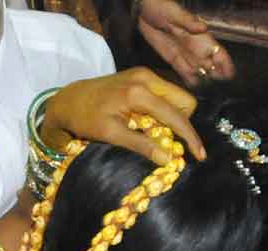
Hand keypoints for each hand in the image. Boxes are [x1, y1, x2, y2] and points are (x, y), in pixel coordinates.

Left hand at [42, 67, 204, 164]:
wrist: (68, 99)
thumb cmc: (85, 118)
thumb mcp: (111, 134)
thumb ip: (141, 145)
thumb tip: (168, 159)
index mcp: (140, 91)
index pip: (177, 114)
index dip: (190, 136)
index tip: (199, 156)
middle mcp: (146, 77)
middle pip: (184, 101)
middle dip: (183, 124)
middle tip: (168, 142)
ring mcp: (144, 74)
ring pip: (177, 97)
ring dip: (174, 117)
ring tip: (156, 133)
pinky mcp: (141, 76)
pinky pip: (165, 94)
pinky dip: (164, 110)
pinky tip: (150, 122)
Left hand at [138, 0, 235, 85]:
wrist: (142, 9)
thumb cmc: (161, 6)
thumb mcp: (174, 13)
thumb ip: (189, 22)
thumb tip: (203, 28)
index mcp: (199, 36)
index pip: (218, 52)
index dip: (226, 65)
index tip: (230, 76)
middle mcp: (195, 47)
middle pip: (211, 66)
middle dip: (217, 78)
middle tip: (219, 90)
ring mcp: (185, 54)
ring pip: (199, 71)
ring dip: (204, 81)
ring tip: (208, 93)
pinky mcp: (173, 58)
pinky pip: (184, 72)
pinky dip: (189, 80)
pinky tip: (193, 88)